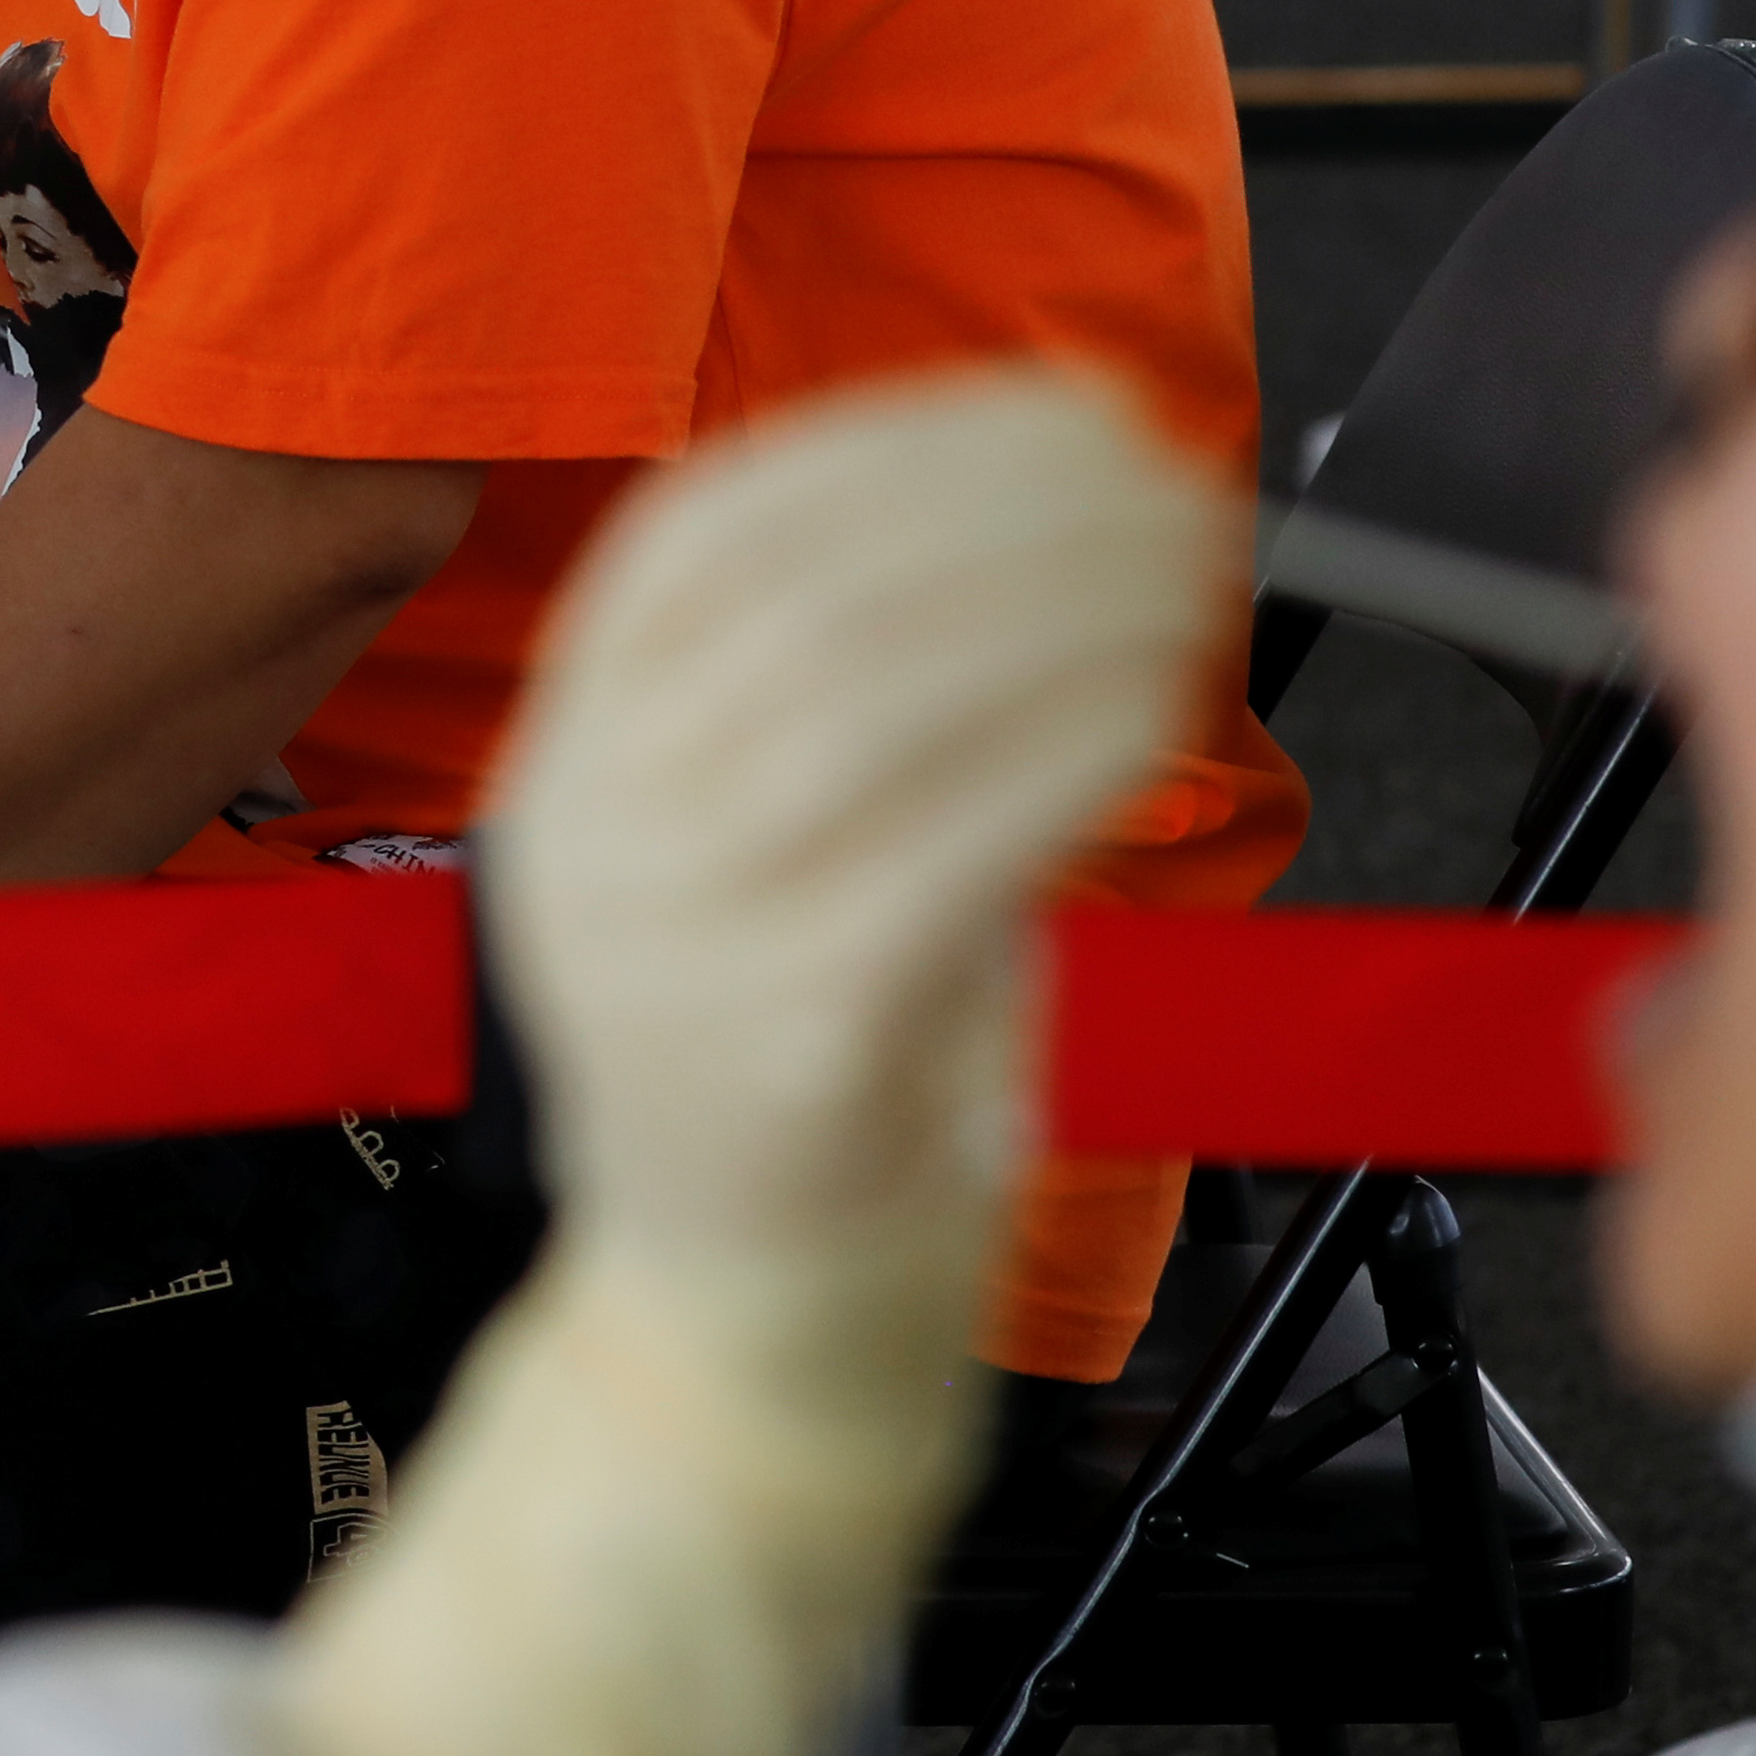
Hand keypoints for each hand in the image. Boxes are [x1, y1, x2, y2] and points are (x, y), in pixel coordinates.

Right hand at [487, 363, 1224, 1254]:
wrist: (737, 1350)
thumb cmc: (797, 1076)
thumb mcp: (769, 855)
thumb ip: (853, 695)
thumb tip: (1055, 498)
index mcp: (569, 757)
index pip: (702, 528)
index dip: (895, 439)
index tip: (1066, 405)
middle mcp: (585, 833)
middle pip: (795, 595)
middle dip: (1006, 508)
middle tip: (1167, 482)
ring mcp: (668, 945)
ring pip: (858, 704)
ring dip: (1053, 610)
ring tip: (1187, 576)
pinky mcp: (782, 1052)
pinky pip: (936, 859)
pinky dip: (1060, 757)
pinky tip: (1157, 710)